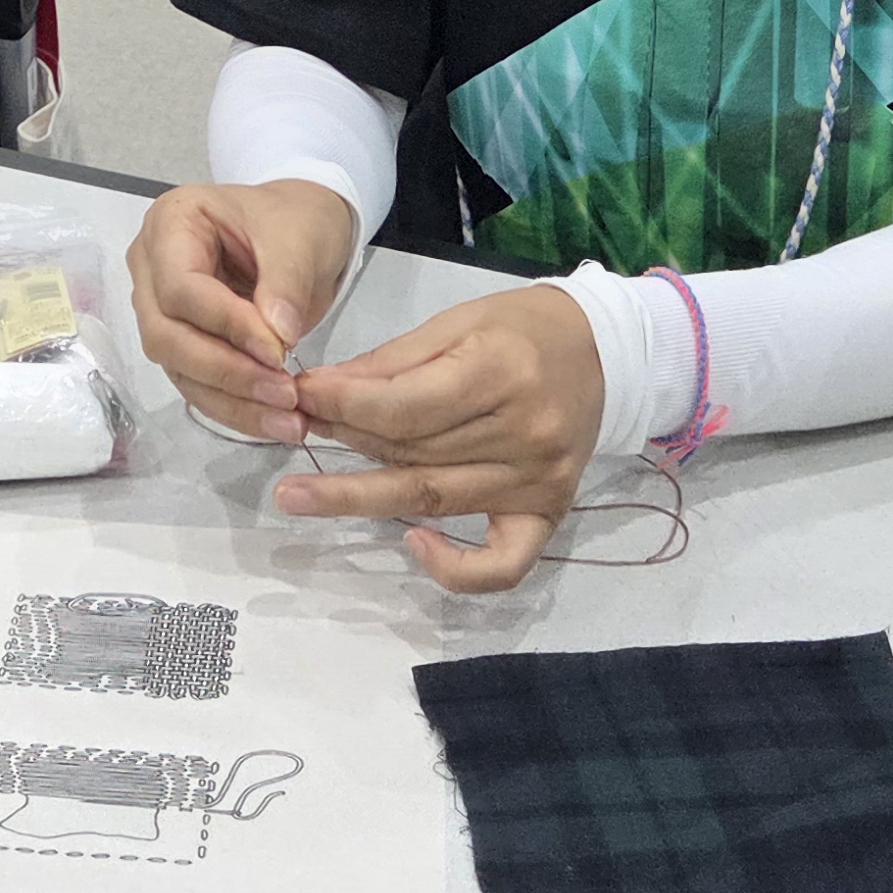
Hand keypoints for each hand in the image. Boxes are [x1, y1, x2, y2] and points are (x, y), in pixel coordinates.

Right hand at [129, 180, 359, 444]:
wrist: (302, 231)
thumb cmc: (294, 220)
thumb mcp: (299, 237)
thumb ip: (285, 283)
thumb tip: (277, 338)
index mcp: (171, 223)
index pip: (180, 287)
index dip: (226, 324)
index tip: (278, 350)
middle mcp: (151, 268)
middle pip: (168, 335)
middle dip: (225, 371)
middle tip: (283, 393)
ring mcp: (161, 310)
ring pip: (180, 369)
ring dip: (232, 401)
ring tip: (287, 420)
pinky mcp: (182, 345)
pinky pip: (198, 384)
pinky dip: (235, 407)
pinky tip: (273, 421)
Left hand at [282, 288, 603, 594]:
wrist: (603, 351)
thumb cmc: (522, 327)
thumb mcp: (457, 322)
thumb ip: (392, 362)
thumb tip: (322, 393)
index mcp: (502, 370)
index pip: (405, 406)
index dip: (343, 405)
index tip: (299, 396)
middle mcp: (524, 432)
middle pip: (414, 452)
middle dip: (344, 441)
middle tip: (288, 434)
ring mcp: (537, 480)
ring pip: (434, 498)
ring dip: (359, 497)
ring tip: (298, 494)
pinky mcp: (548, 513)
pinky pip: (502, 564)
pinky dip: (455, 570)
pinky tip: (412, 545)